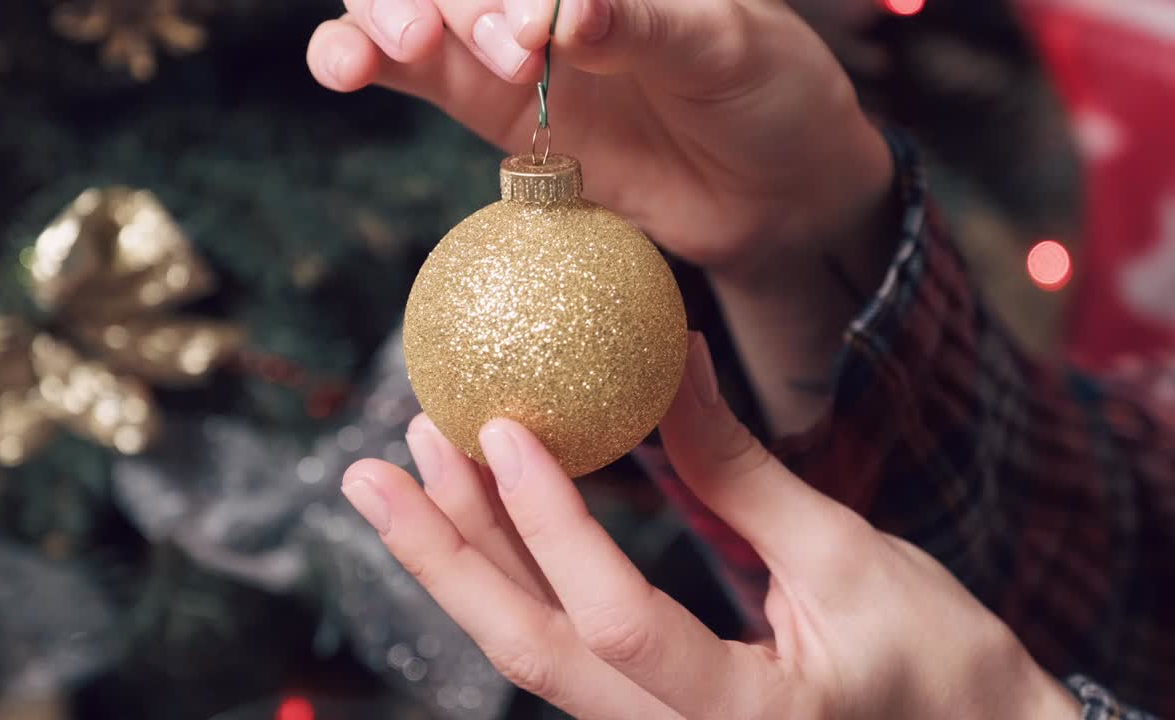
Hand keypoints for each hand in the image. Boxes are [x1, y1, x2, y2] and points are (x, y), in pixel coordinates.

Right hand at [305, 0, 891, 286]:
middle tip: (509, 56)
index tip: (535, 33)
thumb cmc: (767, 93)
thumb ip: (645, 25)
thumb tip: (570, 12)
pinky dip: (359, 60)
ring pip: (406, 8)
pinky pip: (409, 72)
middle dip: (448, 1)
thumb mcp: (725, 46)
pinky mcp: (490, 106)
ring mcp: (507, 42)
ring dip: (381, 18)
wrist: (773, 192)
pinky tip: (344, 69)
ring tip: (400, 49)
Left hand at [341, 333, 1079, 718]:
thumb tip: (670, 361)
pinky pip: (560, 644)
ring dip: (465, 555)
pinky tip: (479, 511)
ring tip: (405, 468)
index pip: (618, 622)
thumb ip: (742, 472)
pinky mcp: (647, 709)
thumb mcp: (849, 558)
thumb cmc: (940, 665)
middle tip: (372, 470)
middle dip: (443, 554)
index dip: (551, 525)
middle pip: (531, 652)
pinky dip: (514, 573)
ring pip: (533, 648)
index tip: (502, 430)